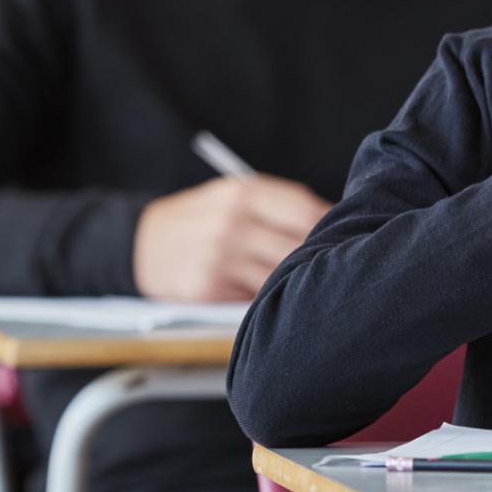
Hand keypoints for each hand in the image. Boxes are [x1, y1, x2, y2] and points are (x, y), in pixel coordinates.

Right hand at [133, 175, 332, 301]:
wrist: (142, 244)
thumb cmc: (199, 219)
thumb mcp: (230, 195)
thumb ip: (275, 205)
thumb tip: (332, 223)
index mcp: (242, 193)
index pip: (305, 210)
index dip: (333, 225)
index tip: (350, 234)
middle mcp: (231, 223)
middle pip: (297, 246)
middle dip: (320, 258)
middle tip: (340, 266)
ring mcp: (219, 258)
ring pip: (280, 277)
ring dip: (298, 283)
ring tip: (313, 286)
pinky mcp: (209, 290)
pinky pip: (255, 298)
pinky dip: (269, 298)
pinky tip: (277, 298)